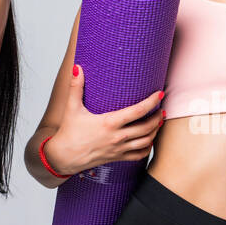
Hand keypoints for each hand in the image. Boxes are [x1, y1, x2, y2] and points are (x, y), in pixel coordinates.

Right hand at [43, 63, 164, 173]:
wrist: (63, 157)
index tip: (160, 93)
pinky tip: (149, 140)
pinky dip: (148, 147)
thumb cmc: (68, 133)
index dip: (152, 101)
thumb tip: (77, 67)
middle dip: (158, 117)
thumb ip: (75, 87)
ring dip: (155, 131)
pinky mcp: (117, 158)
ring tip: (159, 122)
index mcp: (109, 123)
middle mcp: (117, 137)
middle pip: (146, 127)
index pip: (137, 111)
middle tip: (162, 108)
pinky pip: (139, 155)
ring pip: (146, 141)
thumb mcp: (72, 108)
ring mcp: (118, 149)